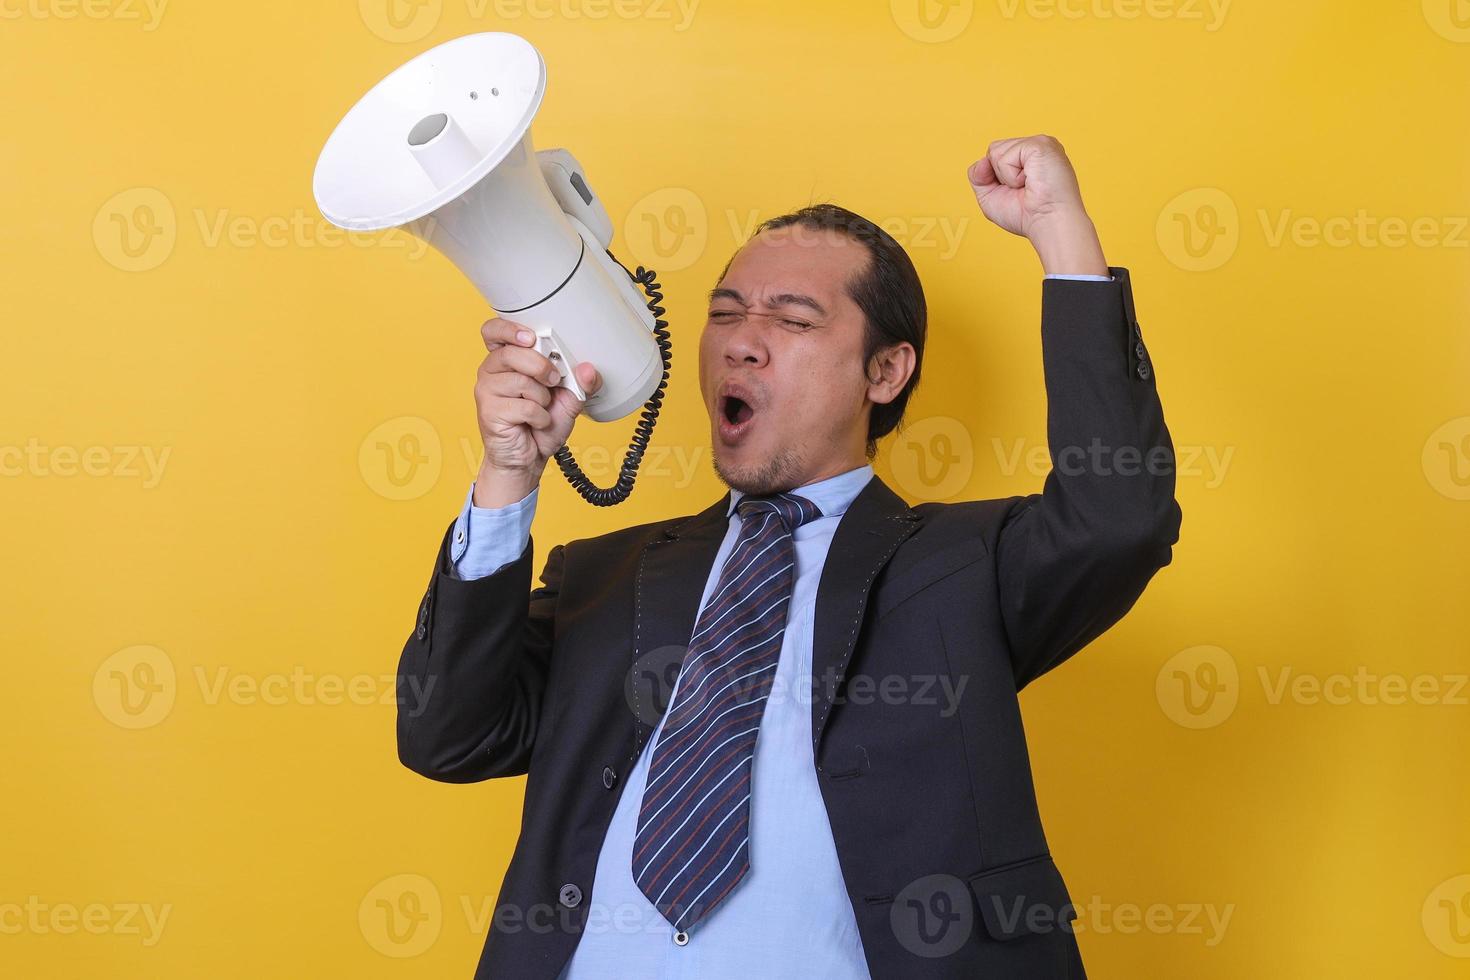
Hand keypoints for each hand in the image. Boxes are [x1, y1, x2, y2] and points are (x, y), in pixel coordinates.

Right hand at [473, 317, 601, 507]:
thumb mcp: (569, 399)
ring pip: (520, 380)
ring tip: (540, 408)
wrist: (530, 458)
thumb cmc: (541, 424)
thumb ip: (581, 382)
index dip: (510, 329)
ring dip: (541, 398)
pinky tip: (535, 423)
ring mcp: (487, 390)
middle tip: (552, 381)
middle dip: (541, 366)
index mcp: (507, 359)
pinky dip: (539, 417)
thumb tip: (588, 370)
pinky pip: (523, 406)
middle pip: (511, 353)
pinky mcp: (489, 412)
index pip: (495, 331)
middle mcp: (492, 370)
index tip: (531, 337)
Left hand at [967, 135, 1107, 276]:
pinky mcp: (1039, 144)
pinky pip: (1004, 157)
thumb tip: (981, 160)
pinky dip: (1011, 176)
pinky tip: (1030, 182)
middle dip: (998, 176)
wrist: (1048, 223)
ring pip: (996, 151)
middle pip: (993, 149)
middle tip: (1023, 189)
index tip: (1017, 192)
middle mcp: (1035, 146)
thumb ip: (978, 176)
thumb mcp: (990, 197)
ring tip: (1028, 185)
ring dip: (1006, 177)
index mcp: (1028, 156)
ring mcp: (1039, 142)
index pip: (995, 153)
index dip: (995, 176)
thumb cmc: (1027, 215)